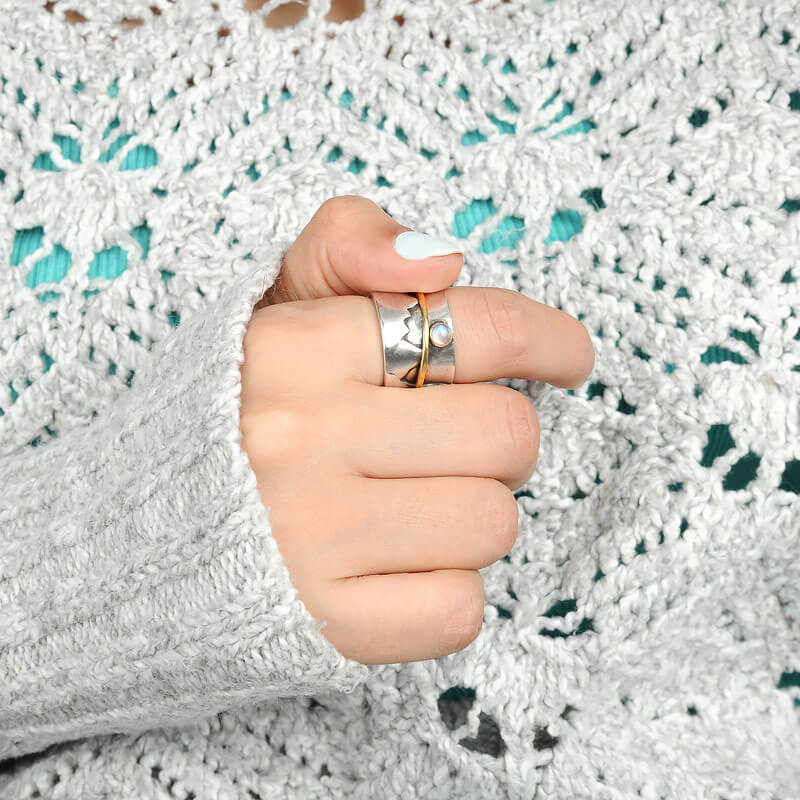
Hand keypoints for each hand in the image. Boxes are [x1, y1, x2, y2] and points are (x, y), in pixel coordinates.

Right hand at [240, 196, 594, 664]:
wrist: (139, 535)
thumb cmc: (229, 412)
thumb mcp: (271, 301)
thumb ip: (350, 242)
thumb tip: (445, 260)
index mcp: (296, 349)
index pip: (478, 329)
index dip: (549, 340)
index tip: (568, 357)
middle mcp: (302, 440)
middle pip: (506, 434)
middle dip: (497, 437)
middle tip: (450, 443)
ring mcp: (312, 538)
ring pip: (493, 522)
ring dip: (471, 513)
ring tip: (411, 504)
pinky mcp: (326, 625)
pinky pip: (459, 609)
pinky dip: (444, 590)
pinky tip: (393, 566)